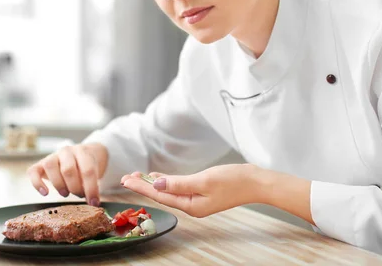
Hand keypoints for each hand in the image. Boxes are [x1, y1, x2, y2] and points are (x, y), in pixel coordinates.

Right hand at [27, 142, 107, 206]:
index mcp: (83, 152)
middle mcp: (66, 151)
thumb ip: (91, 184)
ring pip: (50, 166)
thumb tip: (93, 202)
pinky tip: (45, 193)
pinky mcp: (39, 164)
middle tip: (79, 195)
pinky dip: (37, 183)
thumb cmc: (85, 167)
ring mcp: (52, 156)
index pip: (88, 170)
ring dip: (58, 184)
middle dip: (75, 187)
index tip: (94, 203)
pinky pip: (33, 171)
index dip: (91, 189)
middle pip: (68, 169)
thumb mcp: (92, 172)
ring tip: (65, 194)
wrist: (78, 155)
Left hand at [120, 164, 258, 217]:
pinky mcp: (201, 192)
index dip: (141, 187)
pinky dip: (166, 182)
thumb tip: (156, 185)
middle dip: (142, 186)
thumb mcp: (204, 180)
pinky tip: (157, 177)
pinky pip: (178, 188)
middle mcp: (192, 205)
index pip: (159, 195)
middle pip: (161, 195)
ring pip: (168, 191)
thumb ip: (179, 183)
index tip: (125, 179)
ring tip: (136, 175)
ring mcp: (197, 200)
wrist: (256, 182)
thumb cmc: (234, 181)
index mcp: (191, 206)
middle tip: (124, 176)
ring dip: (152, 183)